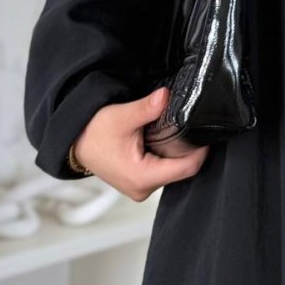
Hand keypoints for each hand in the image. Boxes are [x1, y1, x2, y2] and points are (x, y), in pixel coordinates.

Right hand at [73, 86, 208, 201]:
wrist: (76, 141)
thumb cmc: (94, 132)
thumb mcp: (121, 116)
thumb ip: (146, 108)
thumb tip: (166, 96)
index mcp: (142, 177)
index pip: (187, 168)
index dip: (201, 149)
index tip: (208, 129)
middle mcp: (144, 188)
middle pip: (183, 170)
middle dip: (191, 148)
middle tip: (195, 123)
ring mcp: (142, 187)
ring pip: (174, 170)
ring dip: (179, 151)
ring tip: (179, 129)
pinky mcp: (140, 181)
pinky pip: (164, 169)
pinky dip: (168, 154)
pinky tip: (166, 138)